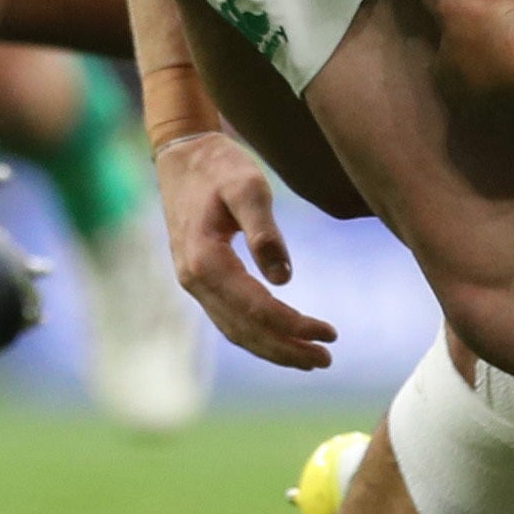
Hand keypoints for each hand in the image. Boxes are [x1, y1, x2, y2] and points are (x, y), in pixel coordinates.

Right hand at [157, 132, 336, 370]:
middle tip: (326, 359)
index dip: (294, 325)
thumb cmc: (219, 166)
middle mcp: (194, 279)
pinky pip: (229, 318)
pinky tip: (281, 338)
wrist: (183, 154)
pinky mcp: (199, 279)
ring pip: (235, 330)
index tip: (330, 333)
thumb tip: (284, 280)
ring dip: (273, 348)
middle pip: (245, 329)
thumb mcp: (247, 187)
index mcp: (205, 260)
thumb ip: (265, 232)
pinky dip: (257, 335)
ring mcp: (193, 282)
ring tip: (311, 357)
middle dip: (287, 349)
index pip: (256, 308)